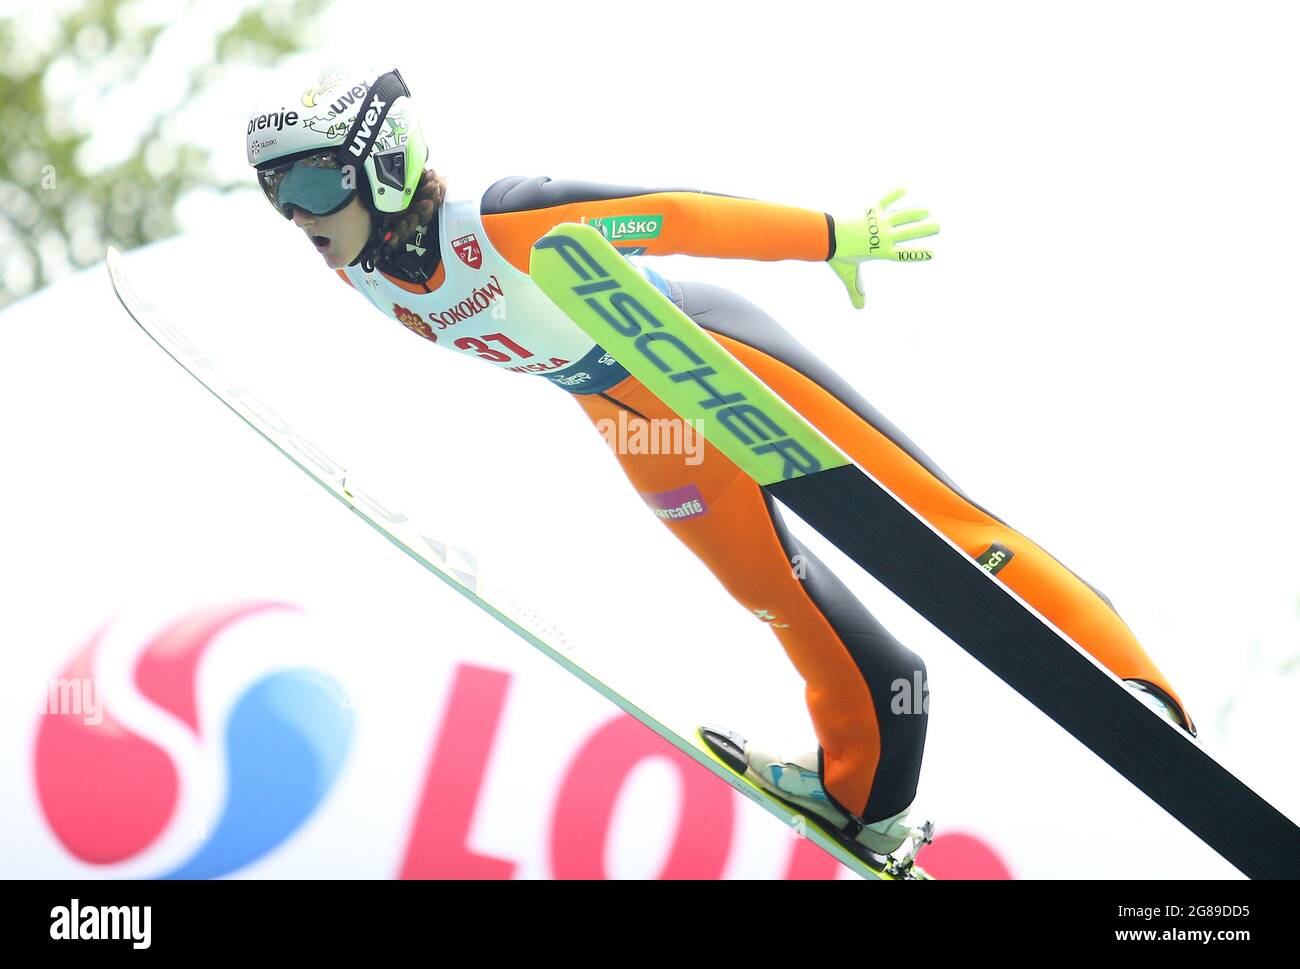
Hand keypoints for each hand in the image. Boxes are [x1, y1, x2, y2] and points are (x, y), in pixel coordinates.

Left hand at [829, 188, 938, 308]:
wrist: (828, 237)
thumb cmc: (839, 257)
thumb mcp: (849, 274)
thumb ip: (855, 289)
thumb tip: (859, 308)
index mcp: (881, 252)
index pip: (903, 254)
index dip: (917, 254)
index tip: (931, 254)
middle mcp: (884, 236)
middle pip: (908, 233)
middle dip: (924, 230)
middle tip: (937, 227)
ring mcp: (879, 222)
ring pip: (901, 216)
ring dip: (914, 213)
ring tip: (926, 211)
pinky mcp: (871, 211)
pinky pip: (884, 201)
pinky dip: (893, 195)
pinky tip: (903, 189)